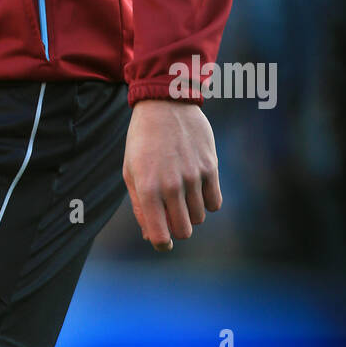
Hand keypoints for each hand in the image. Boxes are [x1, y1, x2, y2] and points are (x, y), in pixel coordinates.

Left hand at [123, 99, 220, 251]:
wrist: (164, 103)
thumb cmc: (142, 140)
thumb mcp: (131, 171)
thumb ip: (140, 206)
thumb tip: (150, 235)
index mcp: (147, 188)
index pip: (160, 235)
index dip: (161, 243)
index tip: (162, 241)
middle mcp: (171, 185)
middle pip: (183, 231)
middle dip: (176, 229)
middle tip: (171, 214)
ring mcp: (193, 176)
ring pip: (199, 218)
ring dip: (190, 212)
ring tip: (181, 192)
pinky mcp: (211, 167)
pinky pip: (214, 203)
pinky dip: (206, 201)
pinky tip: (196, 187)